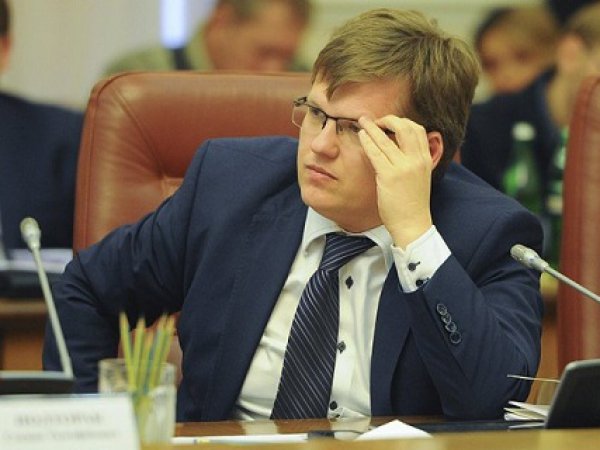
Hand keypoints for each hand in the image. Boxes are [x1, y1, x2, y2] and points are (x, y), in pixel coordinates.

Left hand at [358, 115, 439, 248]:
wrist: (413, 224)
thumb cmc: (412, 203)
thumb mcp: (420, 177)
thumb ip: (413, 161)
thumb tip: (399, 148)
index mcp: (426, 159)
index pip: (418, 130)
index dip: (402, 122)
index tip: (389, 123)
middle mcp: (417, 160)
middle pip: (405, 127)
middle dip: (388, 119)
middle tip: (375, 121)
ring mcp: (403, 167)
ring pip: (386, 139)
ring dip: (372, 127)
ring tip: (362, 122)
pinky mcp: (389, 176)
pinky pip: (375, 152)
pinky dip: (367, 141)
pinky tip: (361, 137)